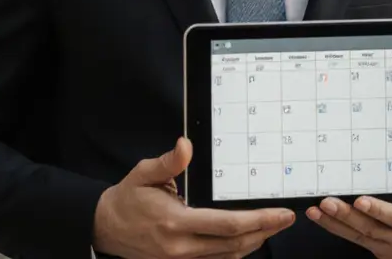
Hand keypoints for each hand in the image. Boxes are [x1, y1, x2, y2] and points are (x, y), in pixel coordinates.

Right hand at [92, 137, 294, 258]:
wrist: (106, 228)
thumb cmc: (127, 198)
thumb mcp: (143, 173)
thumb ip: (168, 162)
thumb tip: (186, 145)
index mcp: (175, 222)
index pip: (228, 225)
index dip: (259, 220)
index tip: (281, 213)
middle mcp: (181, 247)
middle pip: (235, 245)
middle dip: (265, 231)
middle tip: (285, 219)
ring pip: (228, 257)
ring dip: (254, 243)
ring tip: (271, 227)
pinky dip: (235, 252)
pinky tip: (247, 241)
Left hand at [306, 196, 391, 258]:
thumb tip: (367, 163)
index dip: (378, 210)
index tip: (359, 200)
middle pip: (375, 230)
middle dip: (348, 216)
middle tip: (328, 203)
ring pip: (362, 238)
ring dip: (336, 224)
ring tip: (317, 211)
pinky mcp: (382, 253)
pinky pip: (356, 241)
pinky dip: (337, 229)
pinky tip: (323, 219)